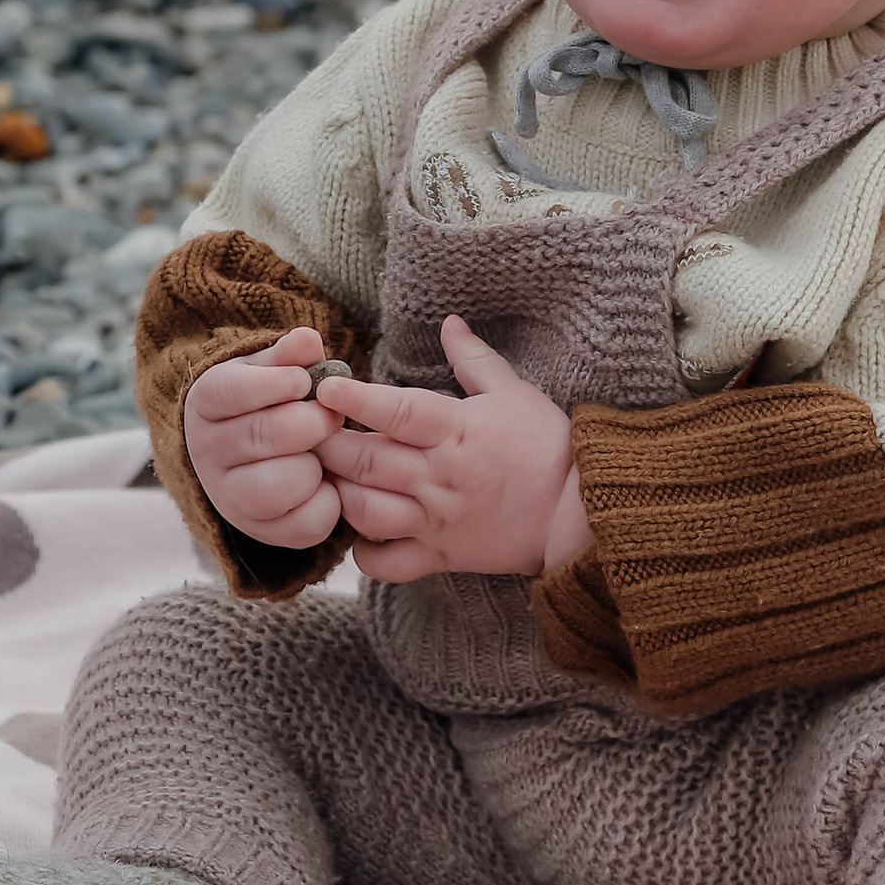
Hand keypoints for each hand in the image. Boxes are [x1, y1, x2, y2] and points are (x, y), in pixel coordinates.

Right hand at [182, 328, 339, 553]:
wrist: (252, 458)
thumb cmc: (268, 404)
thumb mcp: (273, 371)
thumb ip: (291, 356)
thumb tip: (307, 340)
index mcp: (206, 403)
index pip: (231, 391)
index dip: (275, 384)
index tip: (303, 381)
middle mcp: (207, 452)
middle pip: (263, 435)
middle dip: (312, 422)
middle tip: (330, 417)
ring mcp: (229, 497)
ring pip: (280, 484)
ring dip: (315, 465)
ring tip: (319, 453)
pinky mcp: (261, 530)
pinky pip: (305, 522)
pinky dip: (328, 502)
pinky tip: (323, 482)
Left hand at [315, 315, 593, 582]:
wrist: (580, 515)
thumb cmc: (548, 448)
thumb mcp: (514, 393)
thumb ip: (474, 358)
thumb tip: (449, 321)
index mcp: (457, 430)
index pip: (397, 411)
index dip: (356, 399)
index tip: (326, 387)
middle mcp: (440, 476)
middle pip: (368, 462)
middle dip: (328, 446)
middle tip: (305, 431)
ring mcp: (437, 520)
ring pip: (367, 511)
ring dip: (339, 493)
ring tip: (325, 476)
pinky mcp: (440, 555)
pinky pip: (388, 563)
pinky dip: (364, 553)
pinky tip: (358, 531)